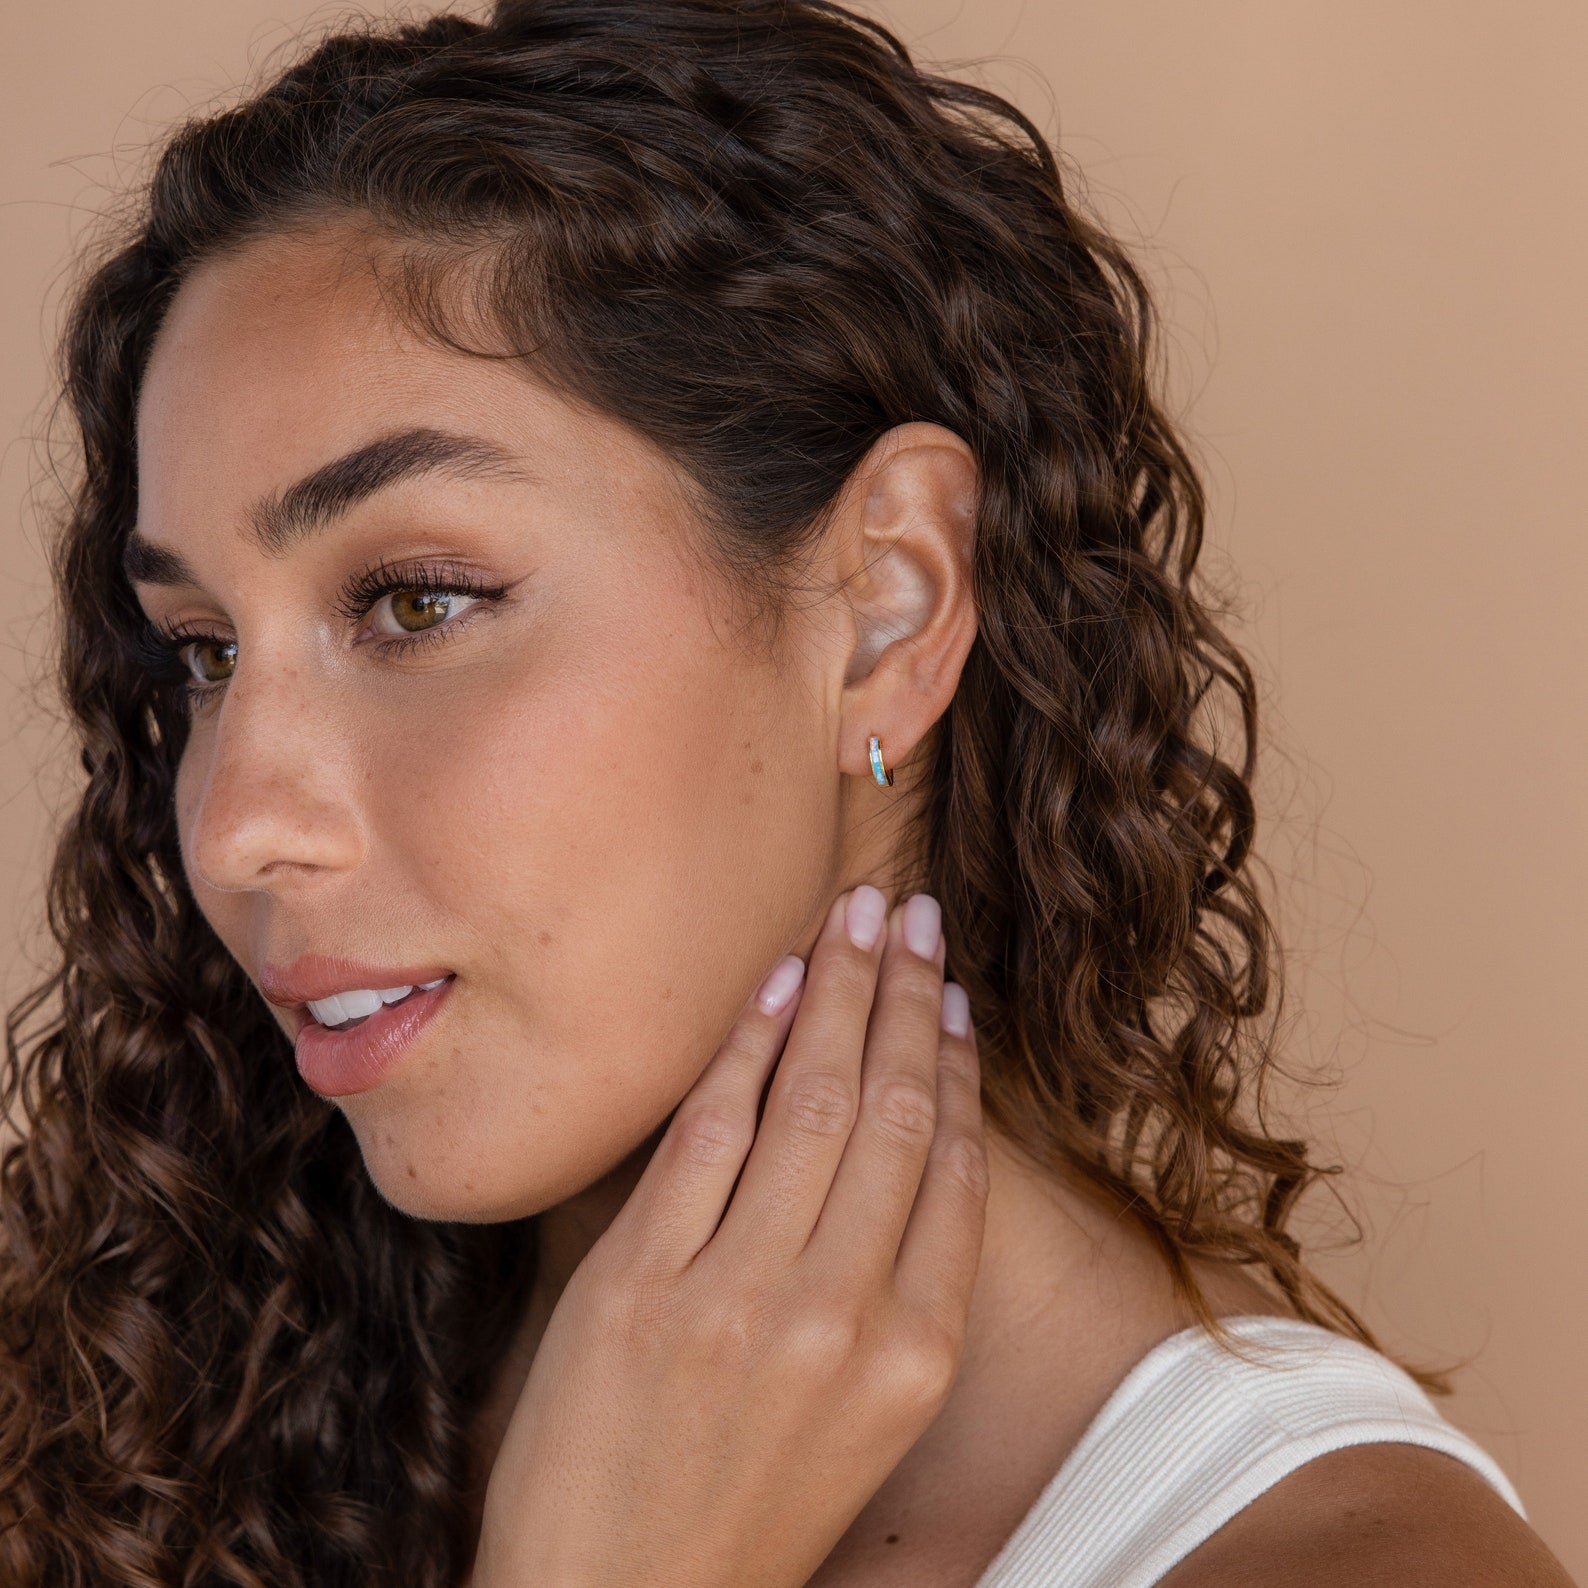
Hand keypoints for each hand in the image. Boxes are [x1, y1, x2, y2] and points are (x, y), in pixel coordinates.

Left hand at [471, 884, 988, 1587]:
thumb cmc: (744, 1514)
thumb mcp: (861, 1424)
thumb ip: (890, 1295)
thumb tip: (904, 1148)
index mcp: (915, 1358)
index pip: (950, 1168)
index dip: (953, 1062)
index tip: (952, 991)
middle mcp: (843, 1317)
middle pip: (889, 1112)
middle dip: (904, 994)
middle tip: (913, 911)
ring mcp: (740, 1296)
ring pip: (812, 1103)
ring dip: (838, 992)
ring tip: (857, 917)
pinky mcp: (641, 1283)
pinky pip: (710, 1132)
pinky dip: (746, 1046)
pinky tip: (774, 983)